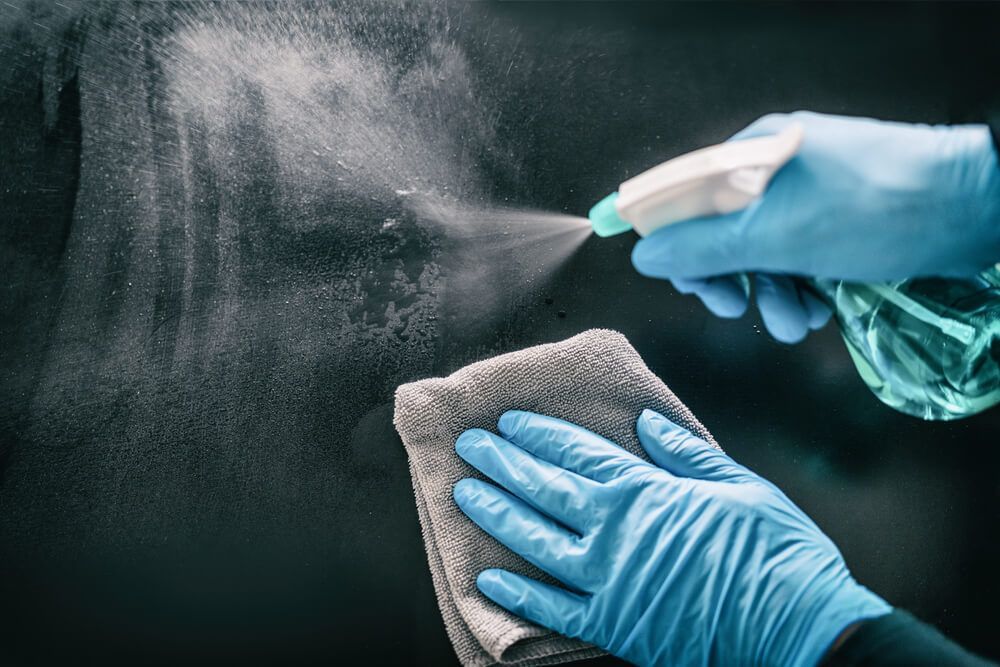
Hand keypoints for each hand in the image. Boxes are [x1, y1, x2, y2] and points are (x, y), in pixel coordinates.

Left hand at [453, 409, 890, 666]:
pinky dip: (519, 597)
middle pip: (545, 489)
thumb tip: (646, 422)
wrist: (799, 627)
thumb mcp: (740, 484)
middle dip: (502, 463)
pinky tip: (489, 580)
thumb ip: (685, 453)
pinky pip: (554, 611)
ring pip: (536, 542)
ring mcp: (610, 580)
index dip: (538, 435)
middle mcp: (616, 530)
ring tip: (465, 495)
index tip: (508, 422)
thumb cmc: (777, 552)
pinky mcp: (614, 625)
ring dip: (498, 515)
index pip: (577, 452)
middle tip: (468, 446)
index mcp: (647, 490)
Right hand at [631, 111, 999, 342]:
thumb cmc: (876, 209)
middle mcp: (779, 171)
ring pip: (763, 254)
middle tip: (734, 308)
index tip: (682, 283)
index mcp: (755, 153)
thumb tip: (645, 255)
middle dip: (729, 279)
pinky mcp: (842, 223)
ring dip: (771, 295)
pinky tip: (819, 310)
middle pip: (723, 231)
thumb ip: (704, 248)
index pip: (686, 194)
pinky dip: (803, 290)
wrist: (979, 208)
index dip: (674, 241)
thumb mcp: (776, 235)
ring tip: (797, 321)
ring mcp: (812, 197)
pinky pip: (800, 260)